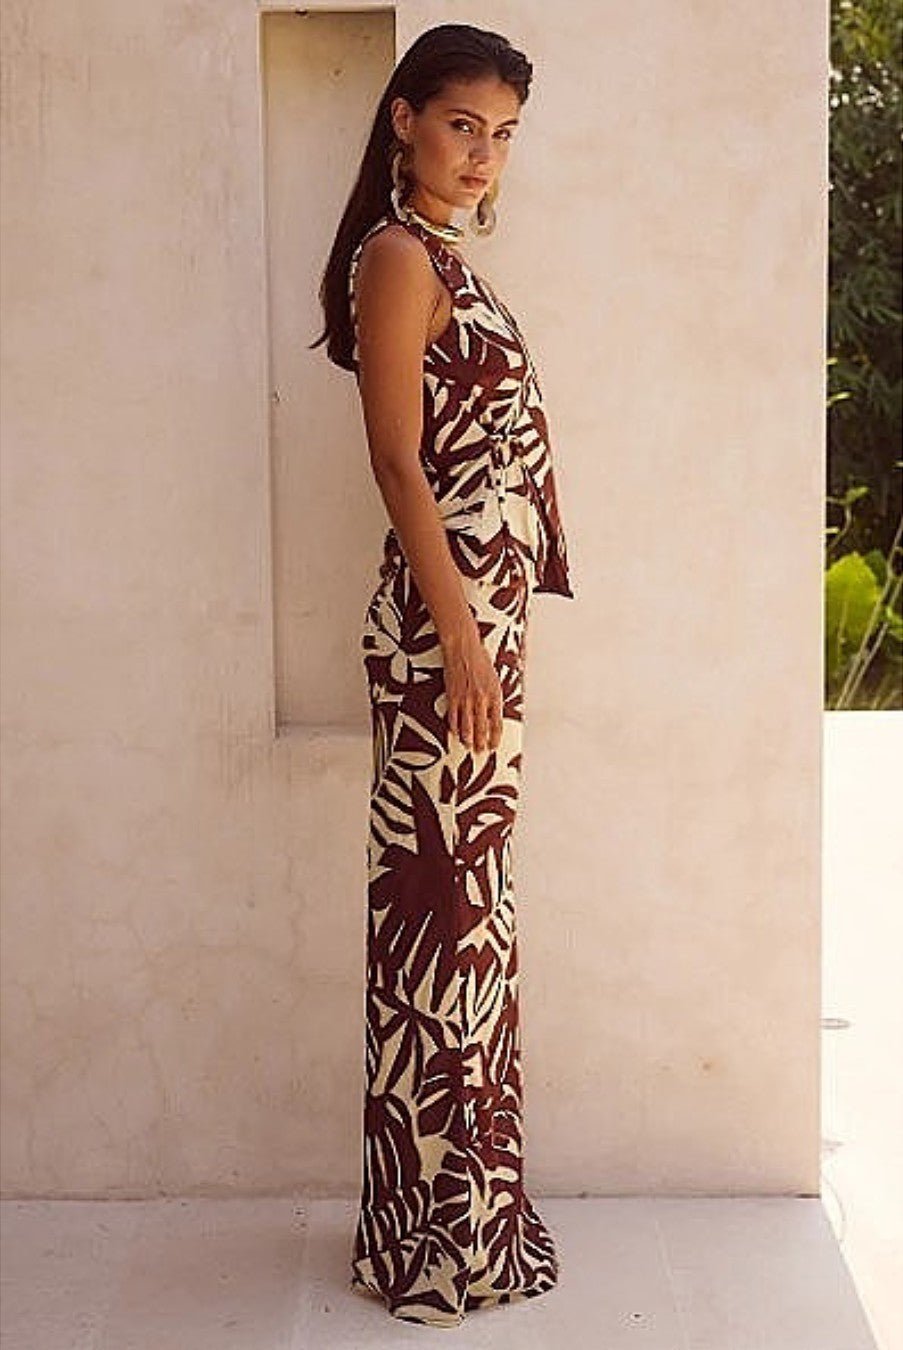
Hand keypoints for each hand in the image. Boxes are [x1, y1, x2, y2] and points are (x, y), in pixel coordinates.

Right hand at [440, 621, 503, 752]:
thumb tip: (494, 712)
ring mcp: (466, 699)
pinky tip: (455, 733)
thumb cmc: (480, 659)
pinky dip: (454, 728)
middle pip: (482, 728)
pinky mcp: (452, 696)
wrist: (463, 648)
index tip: (494, 746)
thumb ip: (493, 697)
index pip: (497, 723)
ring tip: (468, 747)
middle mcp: (481, 699)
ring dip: (468, 739)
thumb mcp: (493, 678)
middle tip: (481, 752)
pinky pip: (453, 717)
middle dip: (482, 743)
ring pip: (467, 726)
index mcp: (494, 695)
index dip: (495, 737)